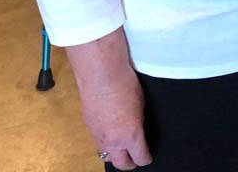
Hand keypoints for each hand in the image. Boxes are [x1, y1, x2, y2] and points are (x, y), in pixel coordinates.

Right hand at [66, 30, 151, 170]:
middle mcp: (113, 141)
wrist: (102, 74)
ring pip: (107, 156)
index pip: (140, 158)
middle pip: (121, 165)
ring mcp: (99, 136)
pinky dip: (105, 142)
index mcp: (131, 135)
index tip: (148, 156)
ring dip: (115, 154)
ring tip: (122, 148)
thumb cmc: (123, 84)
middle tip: (135, 158)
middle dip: (129, 164)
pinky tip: (110, 132)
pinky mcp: (89, 128)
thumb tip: (138, 131)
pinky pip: (98, 142)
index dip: (146, 158)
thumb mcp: (141, 107)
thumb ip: (139, 125)